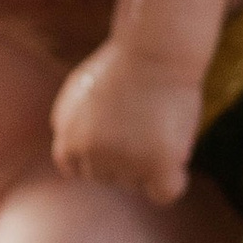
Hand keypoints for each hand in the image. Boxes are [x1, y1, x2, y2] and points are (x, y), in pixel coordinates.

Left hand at [51, 44, 201, 204]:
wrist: (155, 49)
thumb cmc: (123, 62)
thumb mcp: (80, 90)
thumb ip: (71, 125)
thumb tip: (71, 162)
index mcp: (67, 138)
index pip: (79, 169)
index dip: (100, 154)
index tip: (118, 134)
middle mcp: (90, 155)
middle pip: (110, 178)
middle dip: (126, 159)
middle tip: (144, 122)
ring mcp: (124, 162)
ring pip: (138, 184)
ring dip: (150, 163)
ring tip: (159, 125)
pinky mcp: (158, 165)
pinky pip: (165, 193)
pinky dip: (173, 179)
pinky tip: (176, 156)